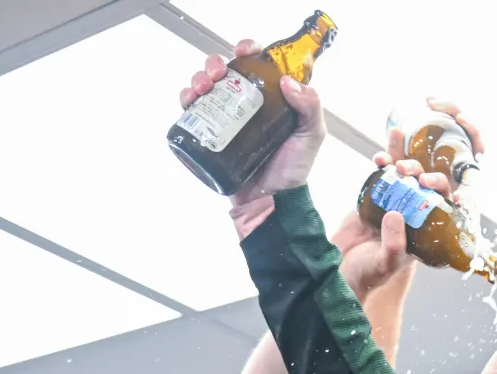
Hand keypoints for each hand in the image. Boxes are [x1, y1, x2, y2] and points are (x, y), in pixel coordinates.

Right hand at [183, 44, 329, 228]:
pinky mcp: (210, 136)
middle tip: (217, 73)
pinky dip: (186, 100)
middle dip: (215, 63)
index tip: (243, 50)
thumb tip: (287, 82)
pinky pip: (193, 112)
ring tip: (201, 88)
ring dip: (198, 78)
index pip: (257, 64)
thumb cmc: (292, 169)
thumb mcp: (310, 135)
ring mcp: (226, 119)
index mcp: (270, 98)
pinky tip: (188, 101)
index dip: (248, 49)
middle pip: (225, 71)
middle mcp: (246, 104)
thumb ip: (310, 108)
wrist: (270, 201)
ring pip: (205, 87)